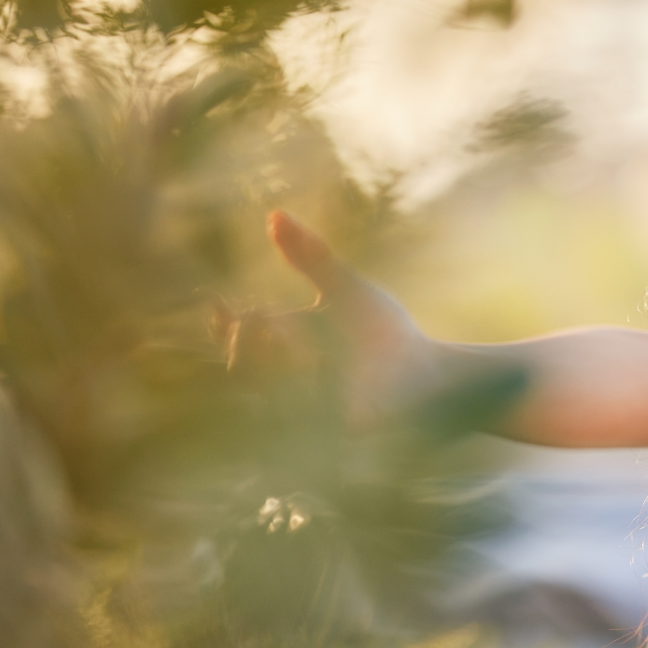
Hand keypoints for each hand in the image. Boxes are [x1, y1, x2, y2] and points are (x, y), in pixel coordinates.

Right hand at [227, 211, 437, 427]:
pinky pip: (297, 419)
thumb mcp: (345, 288)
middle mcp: (285, 381)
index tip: (219, 304)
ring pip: (262, 394)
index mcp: (285, 345)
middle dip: (249, 342)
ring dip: (279, 365)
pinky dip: (305, 392)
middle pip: (238, 367)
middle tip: (271, 321)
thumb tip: (274, 215)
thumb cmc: (384, 331)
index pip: (236, 339)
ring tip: (308, 350)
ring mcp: (304, 410)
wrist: (427, 370)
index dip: (223, 326)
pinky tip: (323, 374)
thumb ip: (311, 256)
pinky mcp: (327, 432)